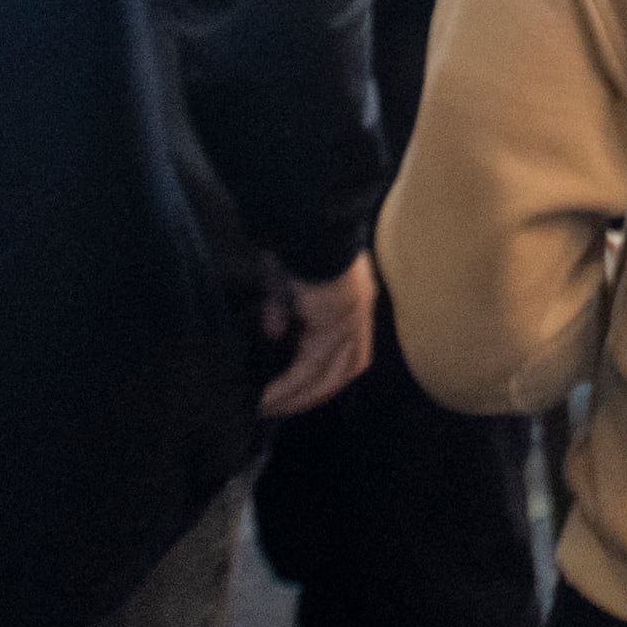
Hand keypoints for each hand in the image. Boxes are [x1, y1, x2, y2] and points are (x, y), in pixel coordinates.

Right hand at [257, 254, 375, 418]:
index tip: (301, 388)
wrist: (305, 219)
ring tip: (271, 407)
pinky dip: (289, 385)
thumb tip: (274, 332)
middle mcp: (359, 311)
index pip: (350, 346)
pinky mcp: (333, 323)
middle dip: (315, 392)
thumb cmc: (294, 238)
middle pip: (347, 368)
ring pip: (330, 374)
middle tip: (283, 406)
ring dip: (301, 396)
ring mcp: (350, 318)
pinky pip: (310, 367)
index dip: (329, 371)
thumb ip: (281, 306)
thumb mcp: (285, 278)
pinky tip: (268, 396)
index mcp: (353, 296)